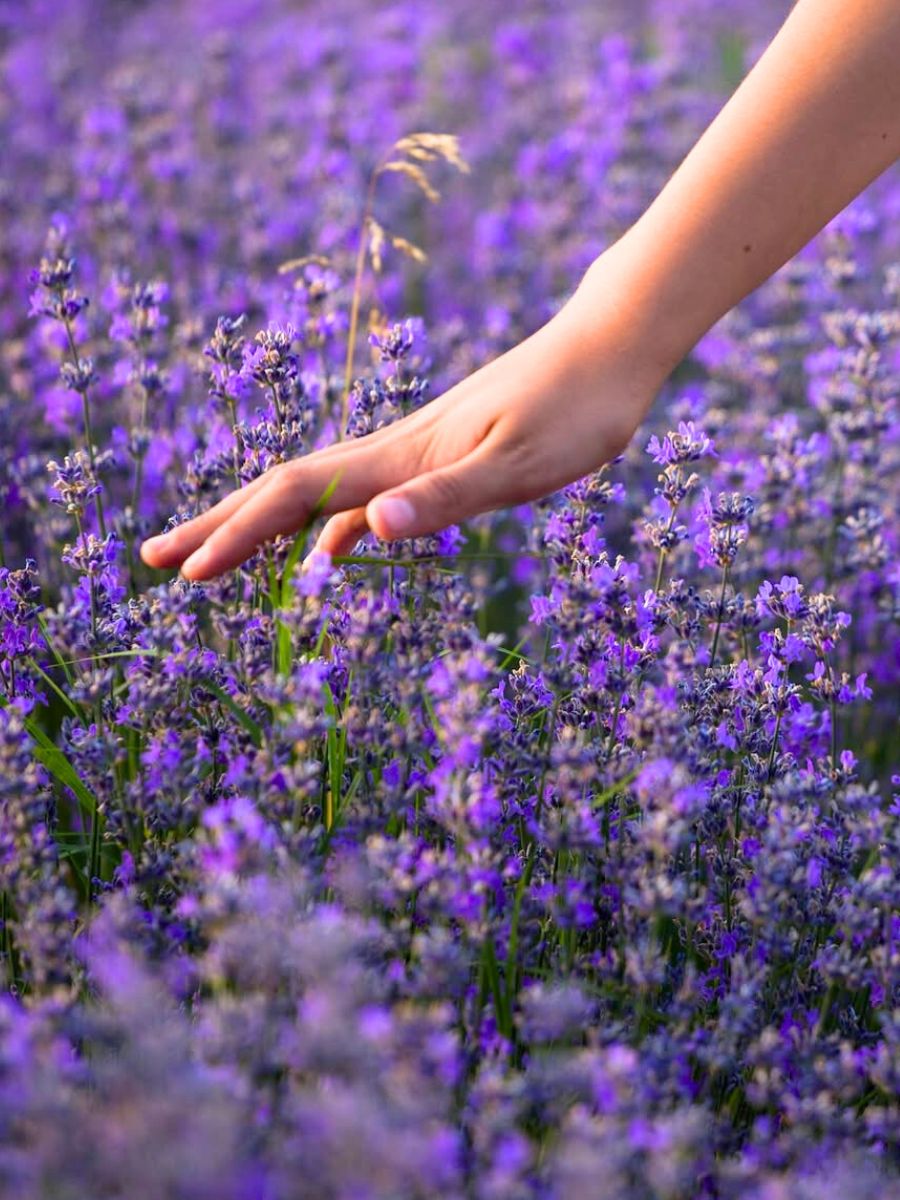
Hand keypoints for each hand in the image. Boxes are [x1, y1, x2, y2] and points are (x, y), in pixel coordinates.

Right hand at [139, 252, 668, 581]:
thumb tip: (364, 532)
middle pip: (285, 491)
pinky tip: (330, 554)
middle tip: (158, 562)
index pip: (296, 496)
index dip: (236, 533)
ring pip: (318, 496)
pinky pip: (364, 500)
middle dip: (219, 527)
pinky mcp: (440, 458)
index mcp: (400, 456)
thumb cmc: (576, 407)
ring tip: (219, 558)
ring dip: (262, 528)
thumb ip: (445, 498)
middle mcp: (393, 451)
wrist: (609, 348)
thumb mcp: (520, 464)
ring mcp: (413, 453)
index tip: (187, 574)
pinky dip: (331, 531)